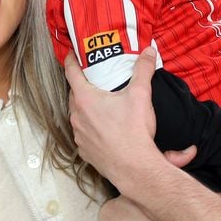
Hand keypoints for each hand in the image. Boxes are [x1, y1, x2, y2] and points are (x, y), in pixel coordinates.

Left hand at [65, 48, 161, 185]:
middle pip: (75, 94)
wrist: (134, 168)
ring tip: (103, 104)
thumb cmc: (134, 132)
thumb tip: (148, 52)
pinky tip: (105, 127)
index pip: (71, 72)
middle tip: (96, 79)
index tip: (73, 53)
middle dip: (83, 85)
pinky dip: (91, 127)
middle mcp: (77, 116)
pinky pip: (84, 133)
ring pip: (78, 114)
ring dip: (87, 108)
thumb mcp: (141, 95)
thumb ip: (143, 70)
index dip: (71, 60)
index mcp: (85, 99)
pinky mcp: (84, 151)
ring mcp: (79, 135)